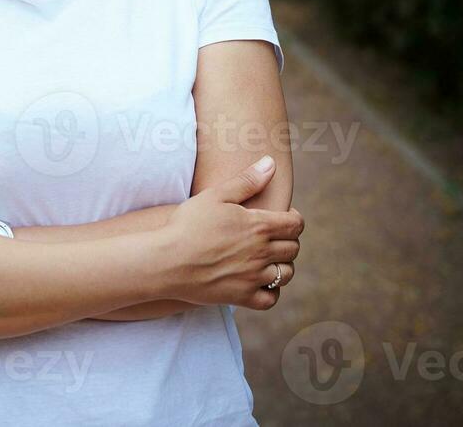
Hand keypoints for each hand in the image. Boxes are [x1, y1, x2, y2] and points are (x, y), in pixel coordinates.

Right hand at [157, 156, 302, 310]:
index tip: (283, 217)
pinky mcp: (242, 297)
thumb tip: (270, 163)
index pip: (295, 224)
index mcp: (259, 225)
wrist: (166, 260)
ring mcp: (253, 277)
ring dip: (283, 265)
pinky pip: (270, 300)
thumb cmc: (188, 224)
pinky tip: (260, 282)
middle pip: (293, 248)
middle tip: (273, 237)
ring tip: (269, 258)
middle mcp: (261, 252)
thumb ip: (247, 180)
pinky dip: (271, 292)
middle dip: (288, 240)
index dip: (293, 219)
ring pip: (286, 274)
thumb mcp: (216, 195)